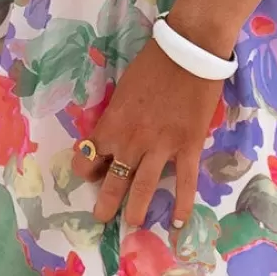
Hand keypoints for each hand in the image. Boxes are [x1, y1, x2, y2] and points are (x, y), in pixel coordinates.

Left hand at [70, 35, 225, 232]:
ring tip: (133, 224)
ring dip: (137, 209)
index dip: (87, 170)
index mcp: (111, 125)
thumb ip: (117, 116)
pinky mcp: (188, 147)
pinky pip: (184, 182)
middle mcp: (131, 142)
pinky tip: (178, 223)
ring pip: (144, 187)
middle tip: (102, 218)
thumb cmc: (152, 64)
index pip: (89, 158)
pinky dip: (182, 205)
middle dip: (106, 203)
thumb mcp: (123, 90)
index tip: (92, 175)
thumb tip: (116, 132)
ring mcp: (160, 147)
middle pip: (113, 181)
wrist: (189, 52)